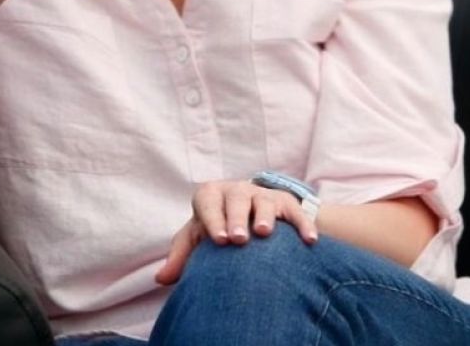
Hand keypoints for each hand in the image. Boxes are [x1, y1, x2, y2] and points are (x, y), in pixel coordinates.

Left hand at [153, 179, 318, 285]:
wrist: (248, 212)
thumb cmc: (217, 227)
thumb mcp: (197, 238)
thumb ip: (182, 256)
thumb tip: (161, 278)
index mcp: (212, 196)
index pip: (208, 202)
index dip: (212, 219)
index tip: (219, 240)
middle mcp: (237, 191)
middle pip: (237, 199)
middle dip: (237, 218)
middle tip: (239, 239)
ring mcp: (263, 196)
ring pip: (265, 202)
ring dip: (265, 216)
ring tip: (265, 234)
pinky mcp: (286, 204)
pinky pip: (296, 213)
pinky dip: (303, 225)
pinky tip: (309, 241)